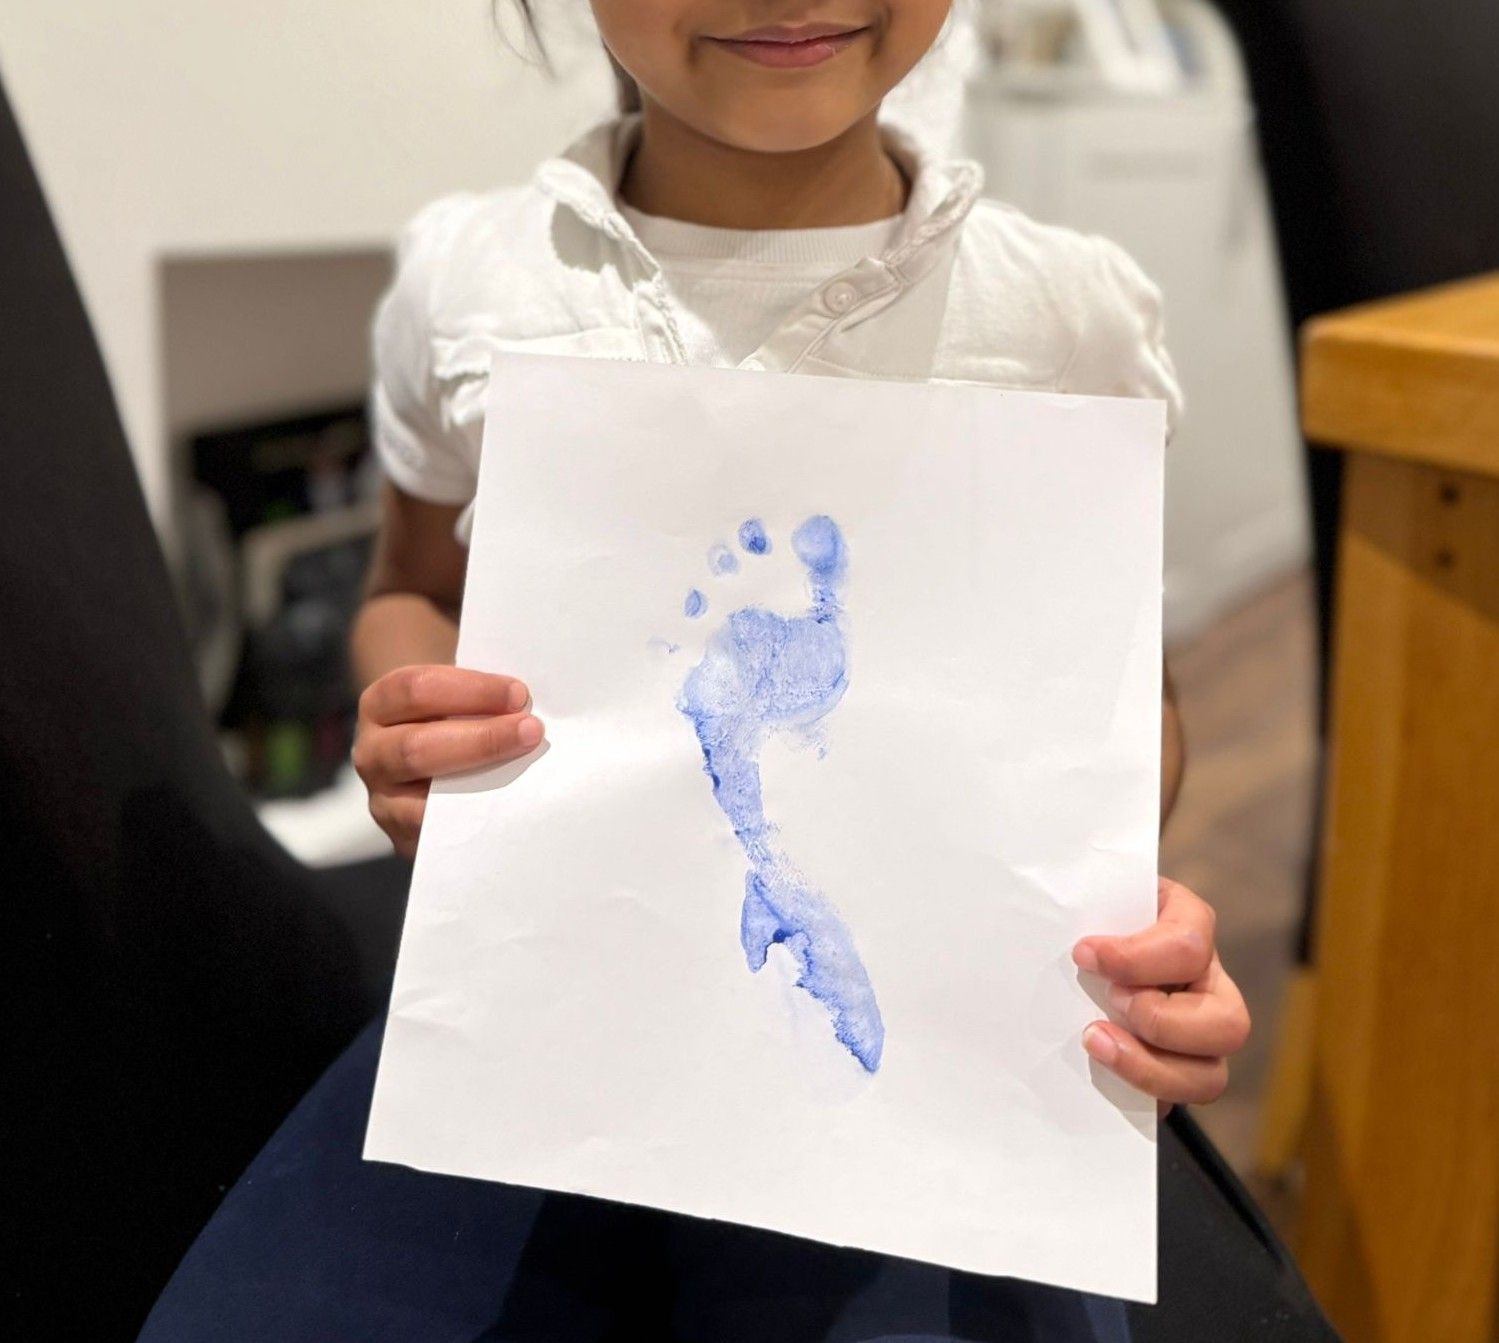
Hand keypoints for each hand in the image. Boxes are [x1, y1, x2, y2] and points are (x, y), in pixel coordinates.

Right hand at [352, 665, 543, 857]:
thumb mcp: (452, 694)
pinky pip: (439, 835)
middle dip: (482, 739)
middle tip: (531, 730)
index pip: (417, 690)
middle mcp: (372, 753)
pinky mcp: (403, 837)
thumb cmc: (448, 717)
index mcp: (380, 705)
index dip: (472, 690)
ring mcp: (384, 800)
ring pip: (425, 799)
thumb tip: (526, 703)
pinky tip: (510, 805)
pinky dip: (476, 821)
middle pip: (417, 747)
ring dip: (483, 783)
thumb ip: (481, 694)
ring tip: (526, 768)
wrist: (425, 758)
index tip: (518, 694)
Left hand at [1072, 877, 1249, 1111]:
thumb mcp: (1091, 894)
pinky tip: (1101, 1072)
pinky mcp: (1174, 1073)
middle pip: (1229, 1023)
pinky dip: (1136, 1092)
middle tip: (1110, 1001)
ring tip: (1093, 1041)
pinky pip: (1172, 1101)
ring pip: (1210, 1077)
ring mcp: (1197, 1036)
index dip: (1138, 957)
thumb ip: (1089, 903)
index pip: (1191, 943)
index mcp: (1188, 926)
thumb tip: (1075, 939)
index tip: (1083, 953)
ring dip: (1147, 1068)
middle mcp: (1207, 984)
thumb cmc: (1085, 911)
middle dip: (1161, 1020)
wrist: (1075, 946)